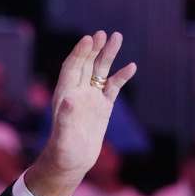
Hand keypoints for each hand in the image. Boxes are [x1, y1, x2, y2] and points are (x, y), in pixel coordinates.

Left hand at [25, 31, 135, 195]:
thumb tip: (69, 100)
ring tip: (117, 37)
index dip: (79, 53)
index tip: (88, 39)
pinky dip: (121, 77)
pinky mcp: (103, 107)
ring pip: (100, 72)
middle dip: (94, 49)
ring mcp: (91, 98)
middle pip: (86, 64)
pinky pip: (113, 87)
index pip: (71, 68)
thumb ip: (64, 118)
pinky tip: (131, 66)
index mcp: (64, 95)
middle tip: (103, 33)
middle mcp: (77, 92)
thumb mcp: (63, 136)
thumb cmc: (63, 152)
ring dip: (108, 55)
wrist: (72, 162)